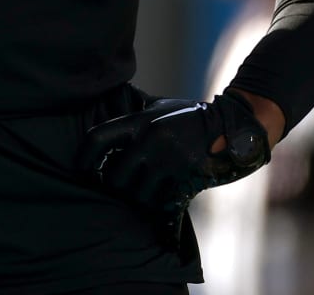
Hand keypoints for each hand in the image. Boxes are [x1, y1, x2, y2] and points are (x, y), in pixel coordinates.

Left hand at [78, 89, 272, 243]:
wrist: (233, 126)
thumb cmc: (191, 116)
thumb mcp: (160, 107)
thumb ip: (136, 115)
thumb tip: (107, 114)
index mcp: (141, 121)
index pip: (98, 139)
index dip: (83, 158)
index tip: (80, 170)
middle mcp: (151, 141)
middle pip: (116, 178)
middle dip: (116, 186)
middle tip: (122, 187)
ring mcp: (170, 162)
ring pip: (138, 196)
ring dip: (139, 199)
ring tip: (145, 192)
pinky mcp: (187, 180)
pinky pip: (162, 204)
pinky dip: (159, 206)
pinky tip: (161, 200)